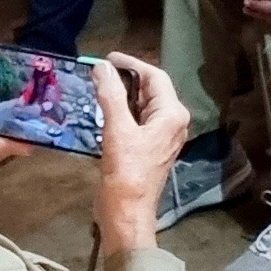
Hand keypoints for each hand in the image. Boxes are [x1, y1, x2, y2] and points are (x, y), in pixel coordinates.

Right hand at [90, 52, 188, 246]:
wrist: (127, 212)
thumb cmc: (127, 171)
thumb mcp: (117, 129)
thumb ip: (111, 95)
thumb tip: (102, 66)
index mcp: (172, 115)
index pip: (155, 77)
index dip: (132, 63)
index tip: (107, 57)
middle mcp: (172, 122)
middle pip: (151, 89)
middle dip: (127, 77)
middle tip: (99, 70)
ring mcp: (161, 136)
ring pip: (143, 104)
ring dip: (123, 94)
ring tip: (99, 84)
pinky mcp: (148, 147)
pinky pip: (137, 119)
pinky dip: (122, 110)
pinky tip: (104, 108)